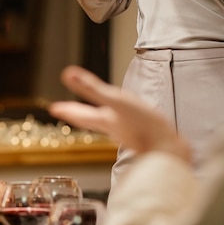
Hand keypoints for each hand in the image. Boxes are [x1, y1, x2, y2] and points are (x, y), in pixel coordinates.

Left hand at [48, 65, 191, 161]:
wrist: (170, 150)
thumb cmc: (143, 125)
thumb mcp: (115, 101)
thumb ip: (91, 88)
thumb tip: (68, 74)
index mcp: (105, 120)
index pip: (80, 115)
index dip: (67, 110)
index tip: (53, 108)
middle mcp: (114, 128)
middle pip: (90, 121)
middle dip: (77, 114)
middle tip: (64, 111)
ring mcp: (128, 133)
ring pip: (106, 125)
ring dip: (96, 119)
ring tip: (92, 115)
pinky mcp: (143, 135)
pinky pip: (125, 127)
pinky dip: (118, 122)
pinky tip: (124, 122)